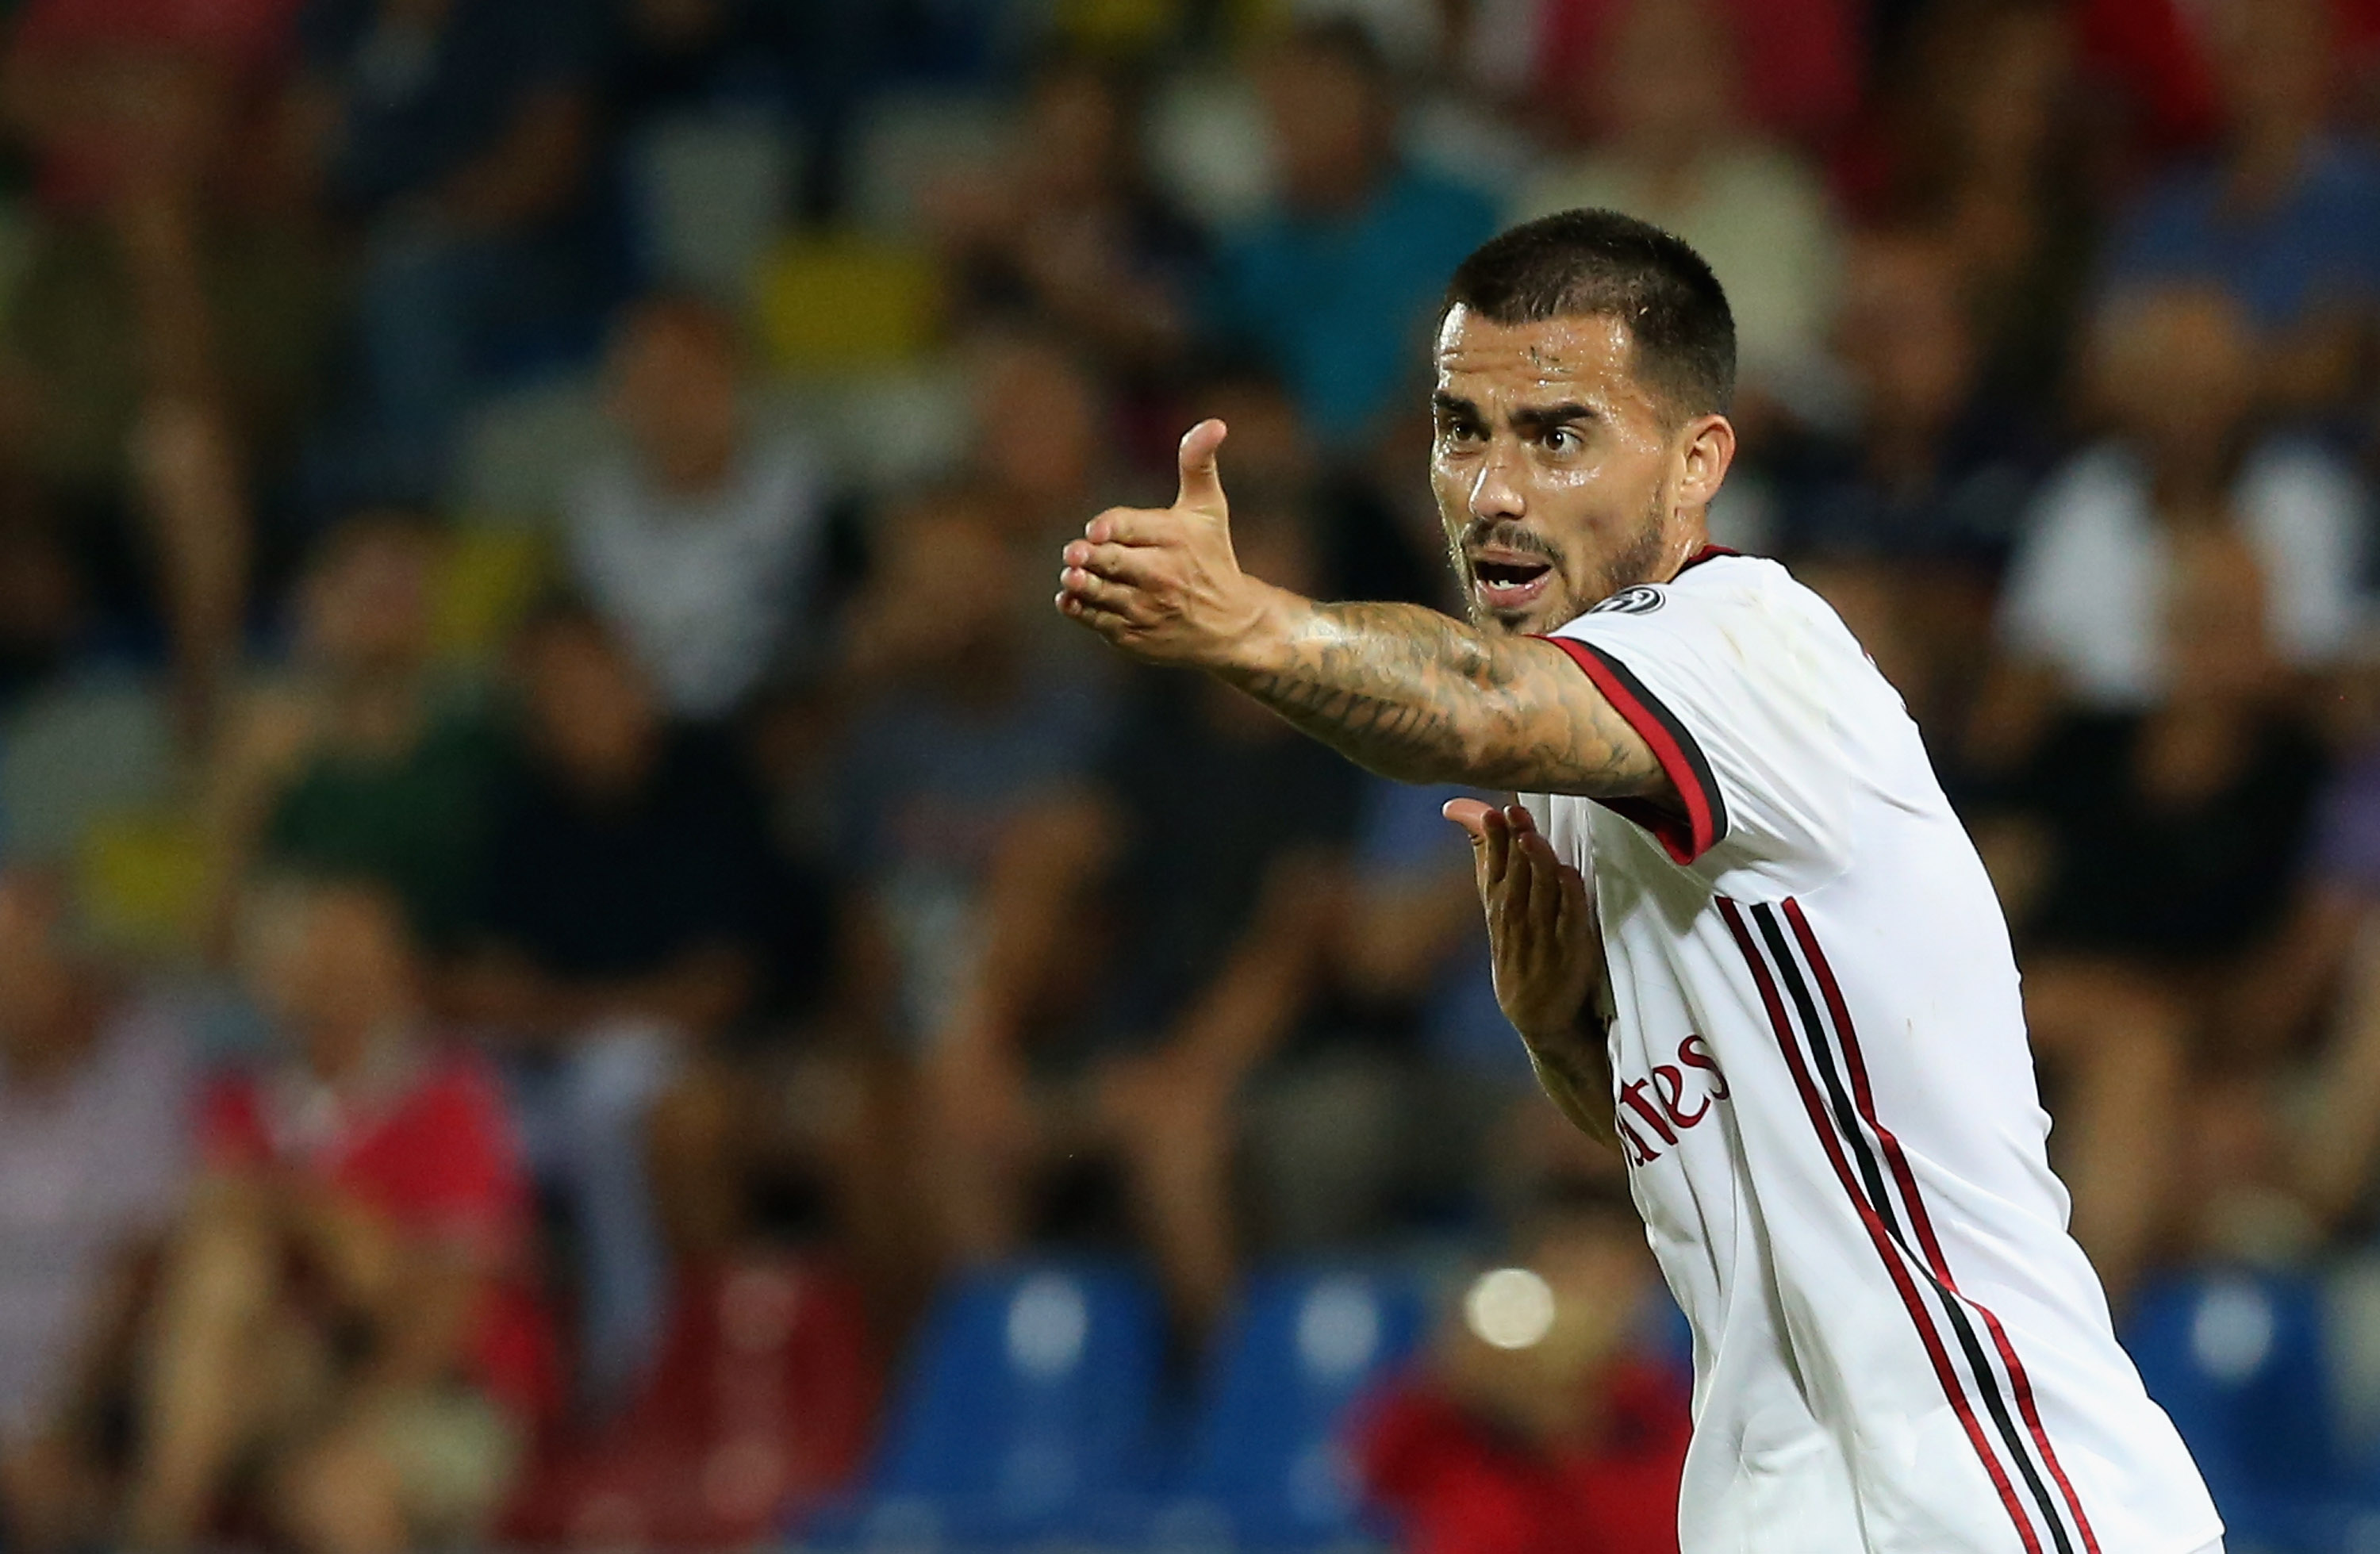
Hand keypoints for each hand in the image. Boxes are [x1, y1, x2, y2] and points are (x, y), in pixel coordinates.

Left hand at [1056, 420, 1291, 667]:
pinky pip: (1098, 622)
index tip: (1095, 530)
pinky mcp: (1135, 638)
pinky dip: (1079, 610)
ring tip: (1070, 577)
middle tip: (1073, 554)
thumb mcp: (1209, 510)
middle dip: (1087, 557)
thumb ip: (1198, 464)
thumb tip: (1213, 423)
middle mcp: (1163, 576)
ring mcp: (1147, 609)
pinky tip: (1070, 599)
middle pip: (1112, 562)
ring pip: (1100, 594)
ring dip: (1079, 585)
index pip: (1132, 528)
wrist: (1230, 627)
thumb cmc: (1212, 557)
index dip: (1108, 527)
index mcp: (1176, 539)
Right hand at [1442, 800, 1602, 1046]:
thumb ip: (1485, 858)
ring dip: (1536, 864)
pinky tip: (1568, 873)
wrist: (1539, 1017)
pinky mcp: (1572, 953)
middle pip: (1512, 876)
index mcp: (1497, 908)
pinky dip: (1569, 897)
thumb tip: (1462, 809)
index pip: (1491, 868)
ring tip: (1531, 836)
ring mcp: (1543, 938)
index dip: (1490, 840)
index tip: (1491, 812)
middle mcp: (1515, 921)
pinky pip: (1570, 921)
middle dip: (1512, 843)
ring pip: (1539, 894)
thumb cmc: (1519, 950)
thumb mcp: (1495, 907)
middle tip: (1511, 812)